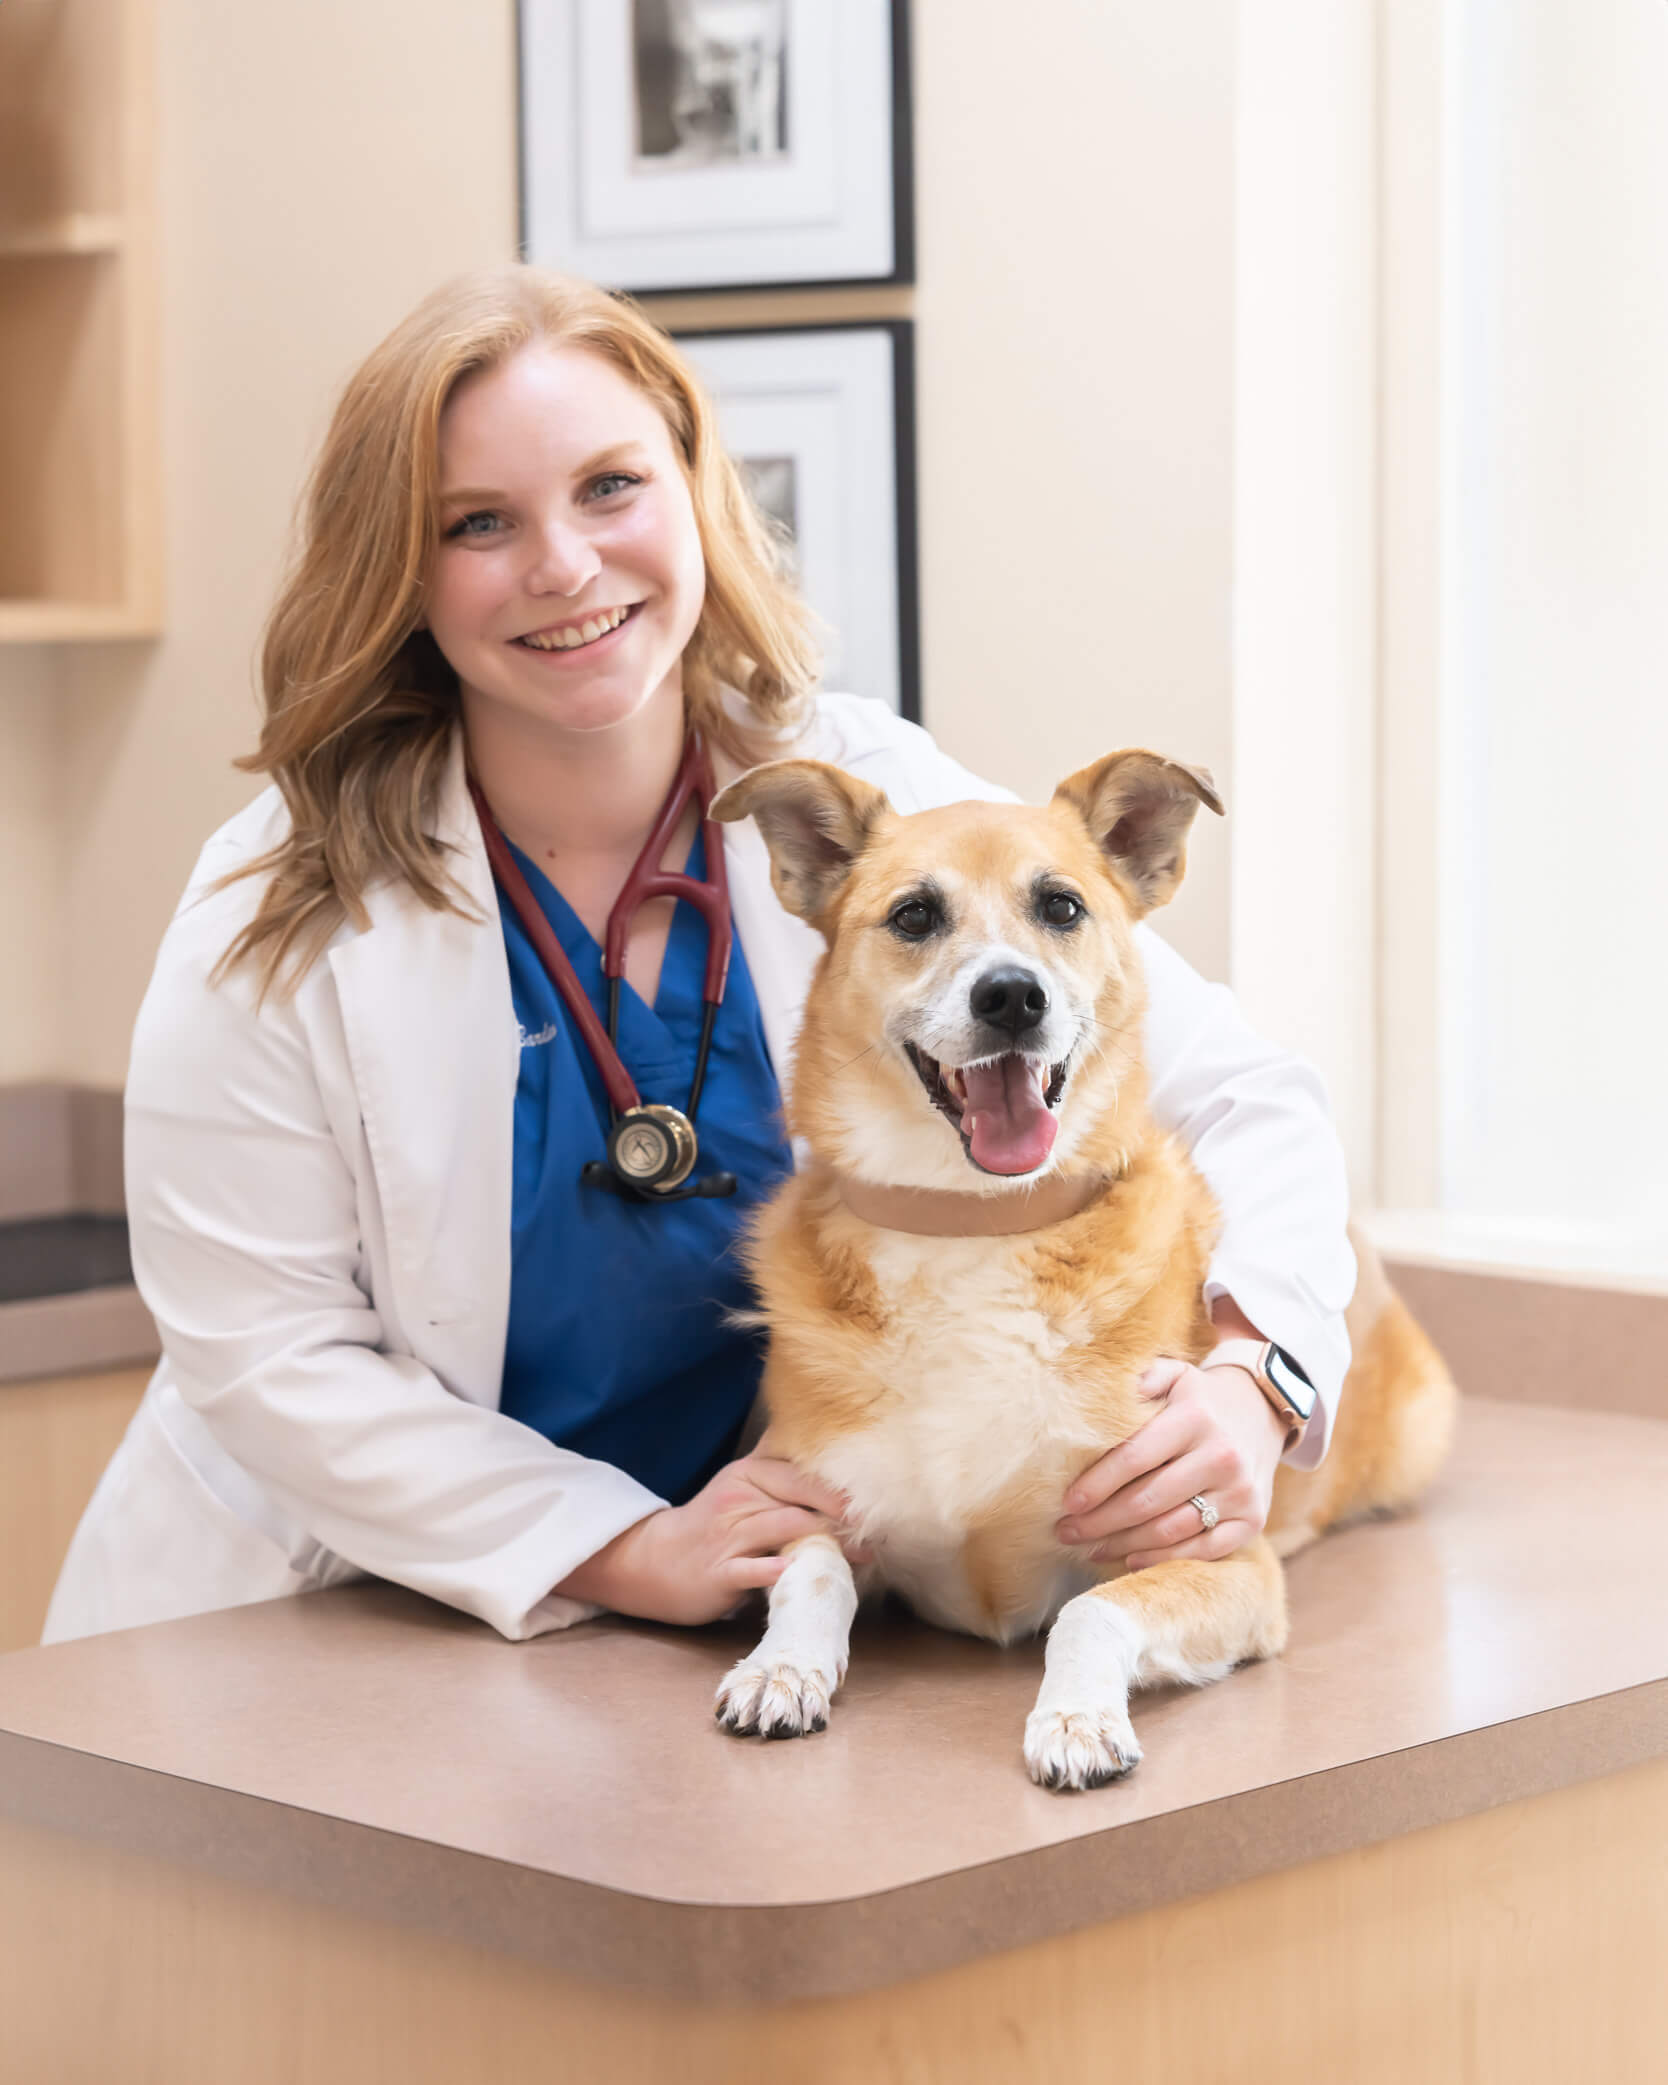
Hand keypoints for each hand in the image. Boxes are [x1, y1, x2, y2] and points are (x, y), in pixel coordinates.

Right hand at [556, 1452, 857, 1626]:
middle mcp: (738, 1499)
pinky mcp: (718, 1572)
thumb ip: (778, 1477)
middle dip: (840, 1515)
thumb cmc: (711, 1527)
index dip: (838, 1488)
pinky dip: (772, 1569)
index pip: (799, 1475)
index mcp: (746, 1475)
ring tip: (859, 1556)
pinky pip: (749, 1568)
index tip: (874, 1500)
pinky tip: (793, 1572)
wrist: (653, 1562)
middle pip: (796, 1501)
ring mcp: (727, 1536)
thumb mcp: (740, 1490)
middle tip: (875, 1530)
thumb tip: (828, 1457)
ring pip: (781, 1531)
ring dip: (824, 1543)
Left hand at [1056, 1358, 1289, 1568]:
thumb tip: (1094, 1398)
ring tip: (1091, 1548)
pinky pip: (1202, 1550)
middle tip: (1066, 1531)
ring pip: (1171, 1530)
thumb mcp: (1174, 1375)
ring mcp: (1240, 1491)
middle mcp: (1221, 1456)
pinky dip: (1163, 1559)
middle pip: (1148, 1501)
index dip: (1097, 1484)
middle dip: (1100, 1521)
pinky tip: (1131, 1559)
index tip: (1068, 1502)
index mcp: (1194, 1418)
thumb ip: (1139, 1380)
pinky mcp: (1252, 1519)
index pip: (1135, 1458)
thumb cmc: (1201, 1399)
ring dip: (1124, 1545)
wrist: (1263, 1412)